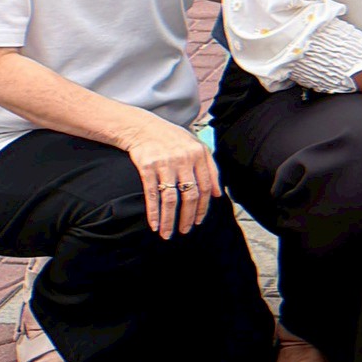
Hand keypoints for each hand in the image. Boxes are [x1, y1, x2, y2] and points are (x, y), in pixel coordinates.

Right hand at [122, 111, 220, 238]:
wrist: (143, 128)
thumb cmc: (173, 139)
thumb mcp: (196, 146)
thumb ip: (211, 167)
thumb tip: (218, 194)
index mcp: (199, 155)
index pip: (205, 187)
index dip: (202, 207)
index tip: (198, 221)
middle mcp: (184, 159)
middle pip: (190, 195)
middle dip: (188, 217)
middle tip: (185, 231)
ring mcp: (165, 164)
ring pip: (170, 199)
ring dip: (169, 220)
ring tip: (167, 234)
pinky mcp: (147, 167)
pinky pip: (152, 195)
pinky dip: (153, 212)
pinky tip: (154, 225)